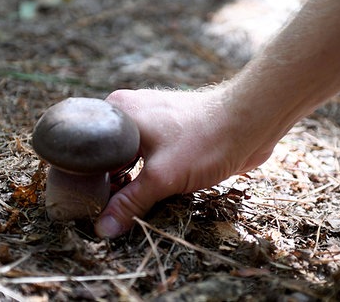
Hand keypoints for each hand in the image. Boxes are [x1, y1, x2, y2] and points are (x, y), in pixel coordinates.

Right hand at [95, 86, 273, 237]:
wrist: (249, 123)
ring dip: (135, 182)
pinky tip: (156, 191)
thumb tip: (103, 228)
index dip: (90, 183)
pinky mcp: (172, 132)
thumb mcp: (161, 177)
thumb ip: (130, 204)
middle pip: (110, 158)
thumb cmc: (205, 140)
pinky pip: (151, 157)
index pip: (90, 153)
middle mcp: (131, 112)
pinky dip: (151, 175)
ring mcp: (152, 121)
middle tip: (114, 213)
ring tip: (136, 204)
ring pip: (132, 160)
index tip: (90, 208)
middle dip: (114, 185)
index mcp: (118, 112)